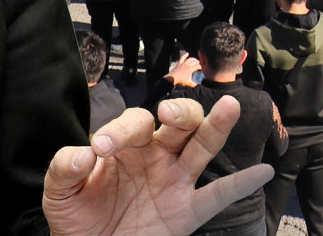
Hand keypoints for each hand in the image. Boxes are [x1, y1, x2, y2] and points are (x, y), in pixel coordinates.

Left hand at [44, 97, 271, 235]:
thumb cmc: (78, 217)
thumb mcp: (59, 193)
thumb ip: (64, 168)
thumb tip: (81, 153)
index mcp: (126, 146)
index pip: (132, 124)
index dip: (118, 130)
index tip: (101, 148)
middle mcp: (156, 156)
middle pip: (178, 123)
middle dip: (178, 112)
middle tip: (167, 113)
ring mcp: (174, 182)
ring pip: (201, 147)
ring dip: (215, 127)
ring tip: (229, 106)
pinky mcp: (186, 211)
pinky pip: (218, 195)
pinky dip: (242, 183)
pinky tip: (263, 170)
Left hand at [165, 55, 201, 85]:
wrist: (172, 79)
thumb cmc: (180, 81)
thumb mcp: (189, 84)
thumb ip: (195, 85)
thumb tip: (199, 85)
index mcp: (190, 69)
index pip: (198, 66)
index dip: (201, 67)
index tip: (203, 69)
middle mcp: (187, 65)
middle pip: (195, 62)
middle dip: (198, 63)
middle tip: (200, 65)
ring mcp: (183, 63)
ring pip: (190, 59)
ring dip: (194, 59)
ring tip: (196, 60)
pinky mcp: (179, 63)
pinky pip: (182, 58)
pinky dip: (185, 55)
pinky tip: (187, 53)